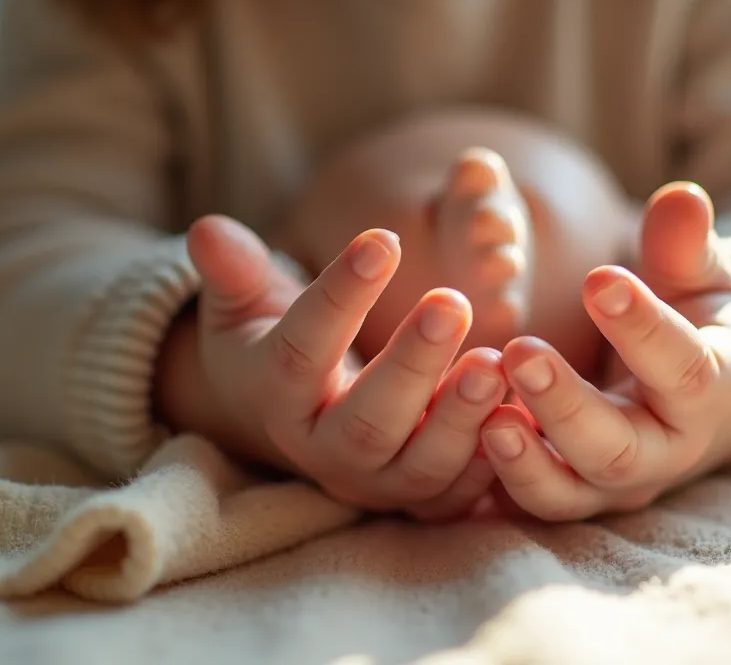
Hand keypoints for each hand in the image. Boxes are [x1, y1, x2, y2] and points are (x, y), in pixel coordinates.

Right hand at [168, 216, 508, 520]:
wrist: (299, 416)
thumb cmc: (275, 340)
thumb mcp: (245, 305)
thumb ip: (234, 272)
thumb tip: (207, 229)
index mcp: (274, 395)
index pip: (303, 347)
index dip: (339, 295)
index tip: (382, 237)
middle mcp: (321, 450)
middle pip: (366, 420)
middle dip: (411, 365)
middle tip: (452, 301)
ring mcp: (376, 481)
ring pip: (420, 464)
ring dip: (460, 417)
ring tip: (496, 359)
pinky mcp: (421, 500)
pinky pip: (461, 491)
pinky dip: (495, 457)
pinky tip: (523, 405)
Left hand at [479, 182, 730, 520]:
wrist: (703, 395)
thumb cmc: (700, 318)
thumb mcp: (704, 277)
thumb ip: (686, 244)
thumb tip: (681, 194)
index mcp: (709, 390)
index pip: (683, 369)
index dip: (644, 328)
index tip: (600, 279)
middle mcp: (664, 451)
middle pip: (618, 449)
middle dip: (566, 405)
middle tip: (517, 351)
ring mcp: (612, 483)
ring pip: (568, 491)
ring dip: (522, 461)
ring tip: (481, 417)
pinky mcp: (570, 494)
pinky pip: (527, 501)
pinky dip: (492, 482)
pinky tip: (454, 441)